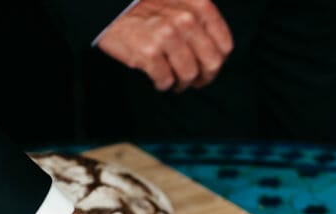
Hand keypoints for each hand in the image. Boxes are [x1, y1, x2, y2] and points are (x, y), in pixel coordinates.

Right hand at [97, 0, 233, 92]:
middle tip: (193, 80)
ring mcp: (167, 36)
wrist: (111, 9)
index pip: (224, 45)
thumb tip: (217, 54)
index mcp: (198, 5)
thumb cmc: (145, 8)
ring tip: (173, 80)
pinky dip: (162, 83)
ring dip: (182, 83)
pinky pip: (165, 81)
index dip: (217, 62)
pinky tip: (157, 78)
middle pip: (211, 63)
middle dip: (203, 77)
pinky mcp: (149, 52)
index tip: (207, 68)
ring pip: (189, 75)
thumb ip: (200, 21)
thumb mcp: (179, 3)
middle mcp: (186, 19)